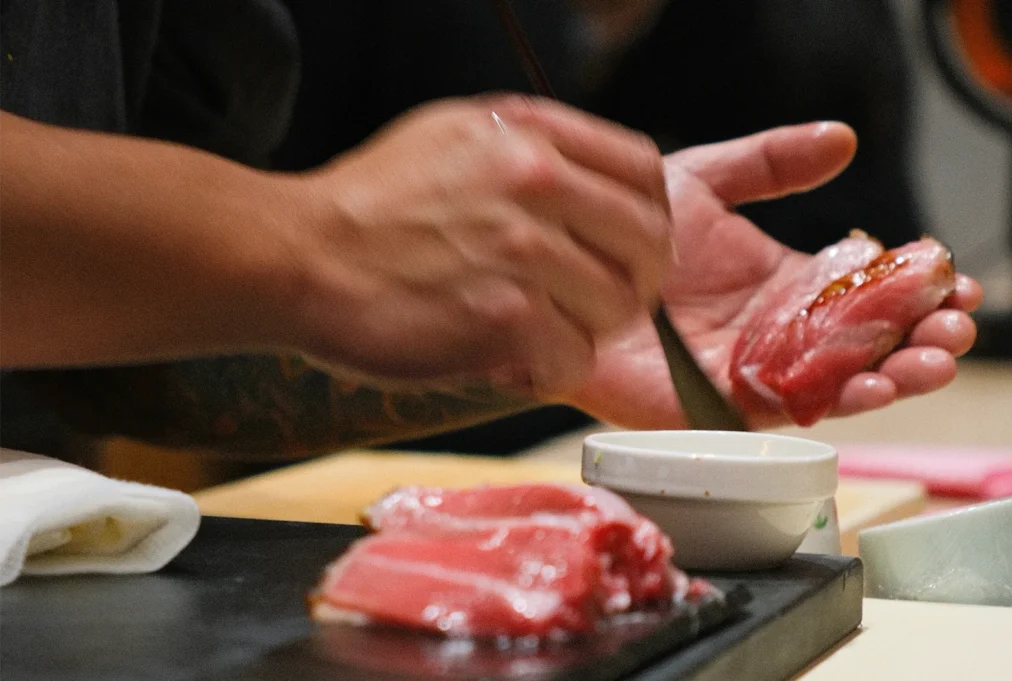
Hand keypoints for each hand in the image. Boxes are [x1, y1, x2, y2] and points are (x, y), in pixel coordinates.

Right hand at [290, 95, 671, 393]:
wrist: (297, 255)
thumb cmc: (367, 205)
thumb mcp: (452, 137)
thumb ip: (530, 150)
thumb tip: (589, 185)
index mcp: (528, 135)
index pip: (644, 171)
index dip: (649, 217)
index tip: (631, 246)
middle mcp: (534, 182)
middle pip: (647, 243)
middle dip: (634, 282)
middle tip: (600, 303)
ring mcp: (522, 251)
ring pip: (617, 307)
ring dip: (587, 330)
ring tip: (541, 331)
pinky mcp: (505, 318)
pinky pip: (574, 357)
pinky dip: (551, 368)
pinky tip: (515, 358)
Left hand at [562, 122, 981, 428]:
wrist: (565, 272)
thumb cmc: (621, 234)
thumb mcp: (701, 182)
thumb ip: (768, 163)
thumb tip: (842, 139)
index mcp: (782, 283)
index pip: (867, 291)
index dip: (915, 286)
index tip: (952, 278)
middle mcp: (778, 332)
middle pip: (868, 342)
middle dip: (922, 335)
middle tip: (955, 323)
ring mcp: (755, 370)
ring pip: (844, 381)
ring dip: (899, 373)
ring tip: (934, 356)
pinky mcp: (723, 406)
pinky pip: (791, 410)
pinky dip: (840, 402)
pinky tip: (874, 385)